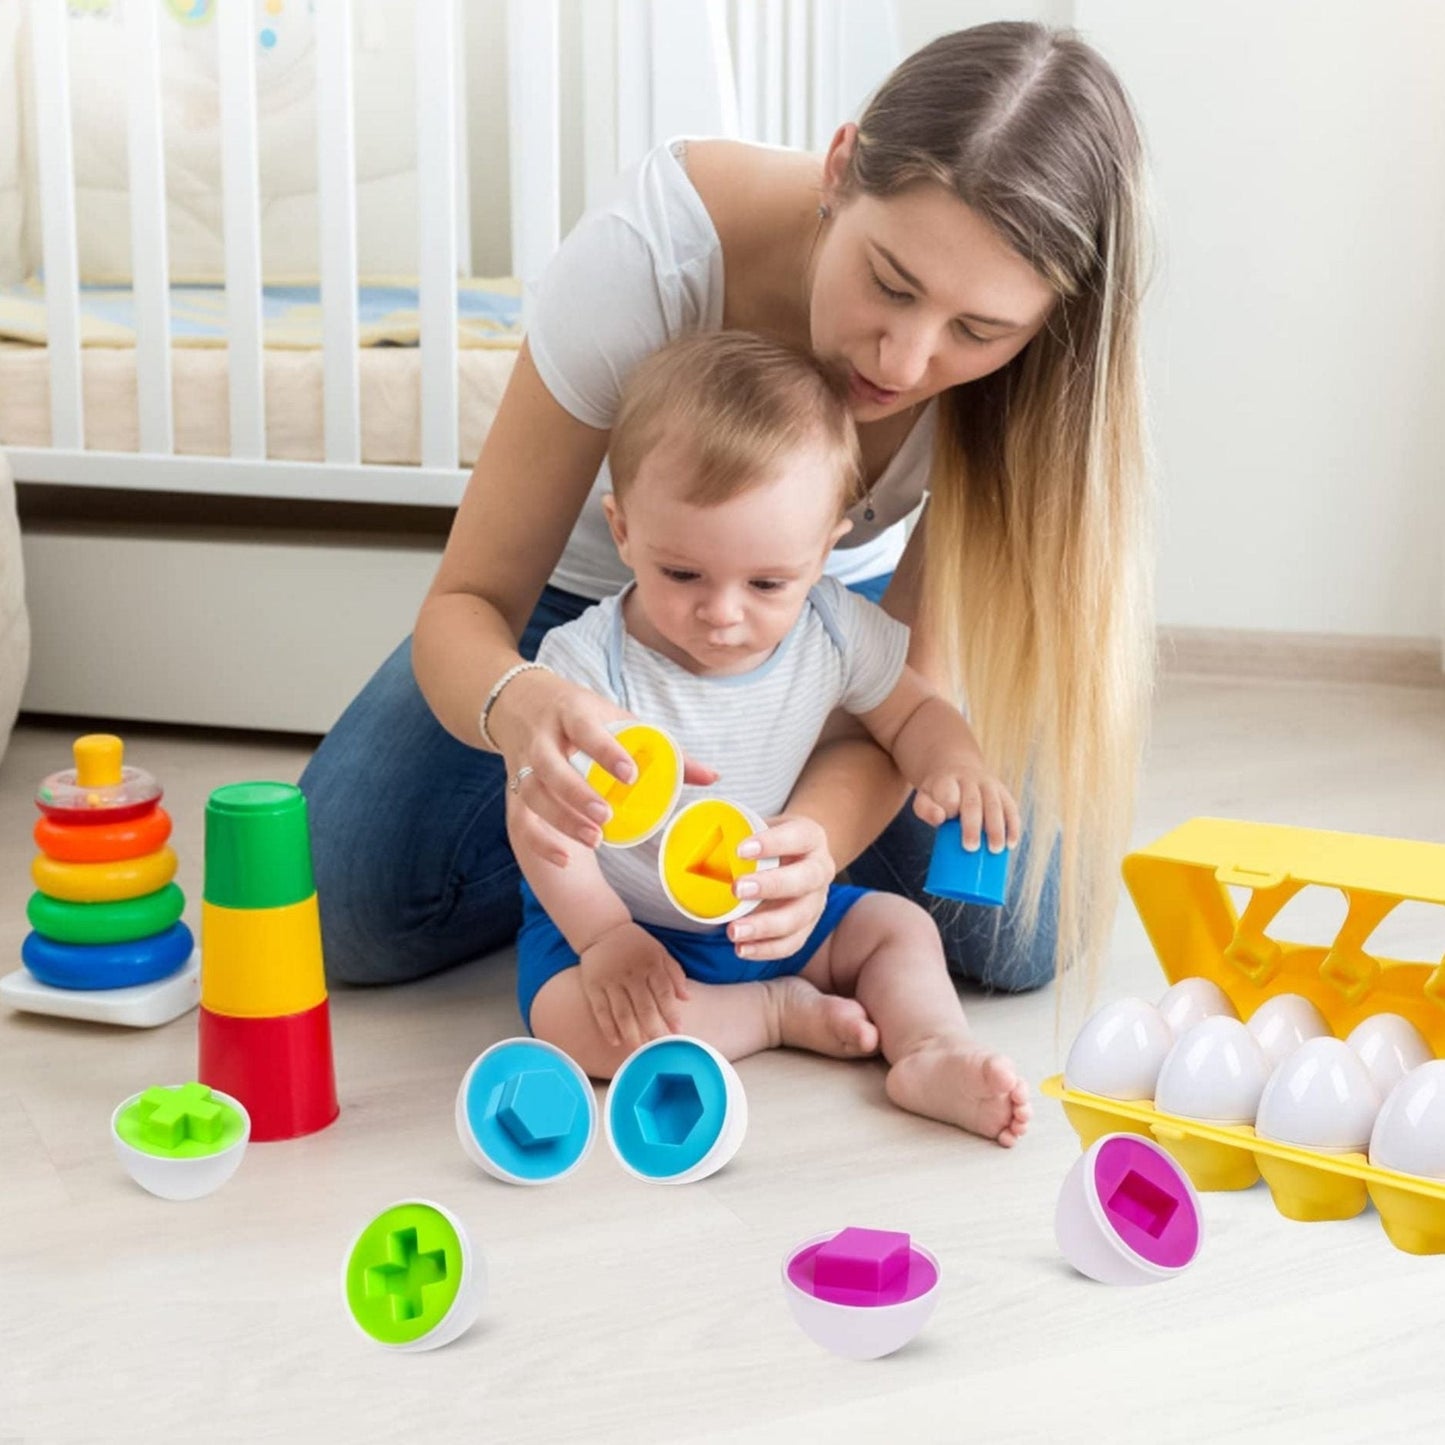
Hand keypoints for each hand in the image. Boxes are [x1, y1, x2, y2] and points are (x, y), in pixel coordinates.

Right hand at [493, 669, 717, 865]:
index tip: (631, 775)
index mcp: (573, 712)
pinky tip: (564, 859)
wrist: (520, 702)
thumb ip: (665, 748)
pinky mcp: (513, 786)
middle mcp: (543, 737)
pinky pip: (519, 817)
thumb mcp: (619, 717)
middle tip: (606, 818)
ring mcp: (523, 762)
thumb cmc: (582, 714)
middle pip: (550, 766)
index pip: (587, 730)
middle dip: (576, 793)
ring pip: (531, 792)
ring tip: (594, 840)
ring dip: (560, 819)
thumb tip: (713, 776)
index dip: (606, 751)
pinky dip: (540, 840)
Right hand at [579, 921, 689, 1050]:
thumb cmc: (636, 944)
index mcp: (651, 964)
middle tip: (659, 1047)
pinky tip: (616, 1041)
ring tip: (640, 1049)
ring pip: (623, 1013)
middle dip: (654, 1030)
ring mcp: (611, 981)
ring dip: (632, 1034)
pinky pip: (601, 1011)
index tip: (677, 1031)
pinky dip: (608, 1028)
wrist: (603, 930)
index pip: (664, 993)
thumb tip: (687, 998)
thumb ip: (675, 974)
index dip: (671, 1014)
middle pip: (644, 1008)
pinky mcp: (593, 986)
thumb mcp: (660, 952)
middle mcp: (631, 974)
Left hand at [726, 814, 834, 961]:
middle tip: (736, 889)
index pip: (798, 837)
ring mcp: (816, 901)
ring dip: (765, 926)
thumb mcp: (761, 826)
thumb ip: (737, 830)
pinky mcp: (808, 927)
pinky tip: (742, 948)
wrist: (798, 857)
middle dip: (770, 886)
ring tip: (734, 931)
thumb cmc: (771, 841)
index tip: (740, 850)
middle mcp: (821, 869)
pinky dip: (766, 949)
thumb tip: (692, 835)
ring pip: (798, 918)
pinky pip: (792, 943)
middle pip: (805, 879)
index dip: (772, 843)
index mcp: (811, 837)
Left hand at [912, 763, 1021, 853]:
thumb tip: (939, 819)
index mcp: (948, 780)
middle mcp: (971, 780)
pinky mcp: (1003, 793)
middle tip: (971, 848)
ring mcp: (990, 785)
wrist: (957, 768)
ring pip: (995, 805)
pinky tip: (1011, 843)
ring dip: (996, 829)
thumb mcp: (924, 797)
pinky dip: (1012, 826)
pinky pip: (1011, 809)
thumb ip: (925, 809)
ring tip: (995, 849)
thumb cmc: (939, 793)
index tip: (948, 819)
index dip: (949, 807)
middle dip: (973, 826)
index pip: (949, 794)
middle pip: (973, 803)